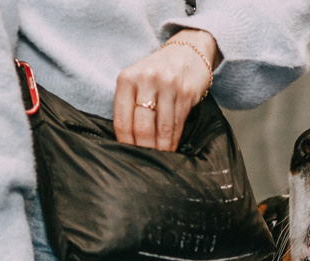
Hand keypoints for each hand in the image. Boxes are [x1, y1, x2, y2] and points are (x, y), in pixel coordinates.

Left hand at [114, 30, 219, 150]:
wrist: (187, 52)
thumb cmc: (157, 71)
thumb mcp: (136, 80)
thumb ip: (128, 104)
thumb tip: (126, 140)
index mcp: (127, 78)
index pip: (122, 120)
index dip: (125, 143)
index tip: (128, 155)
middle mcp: (146, 80)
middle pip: (141, 127)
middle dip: (143, 148)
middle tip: (145, 160)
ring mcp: (168, 86)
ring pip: (162, 129)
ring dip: (161, 149)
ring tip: (159, 158)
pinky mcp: (186, 93)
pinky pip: (178, 125)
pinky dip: (174, 140)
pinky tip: (171, 148)